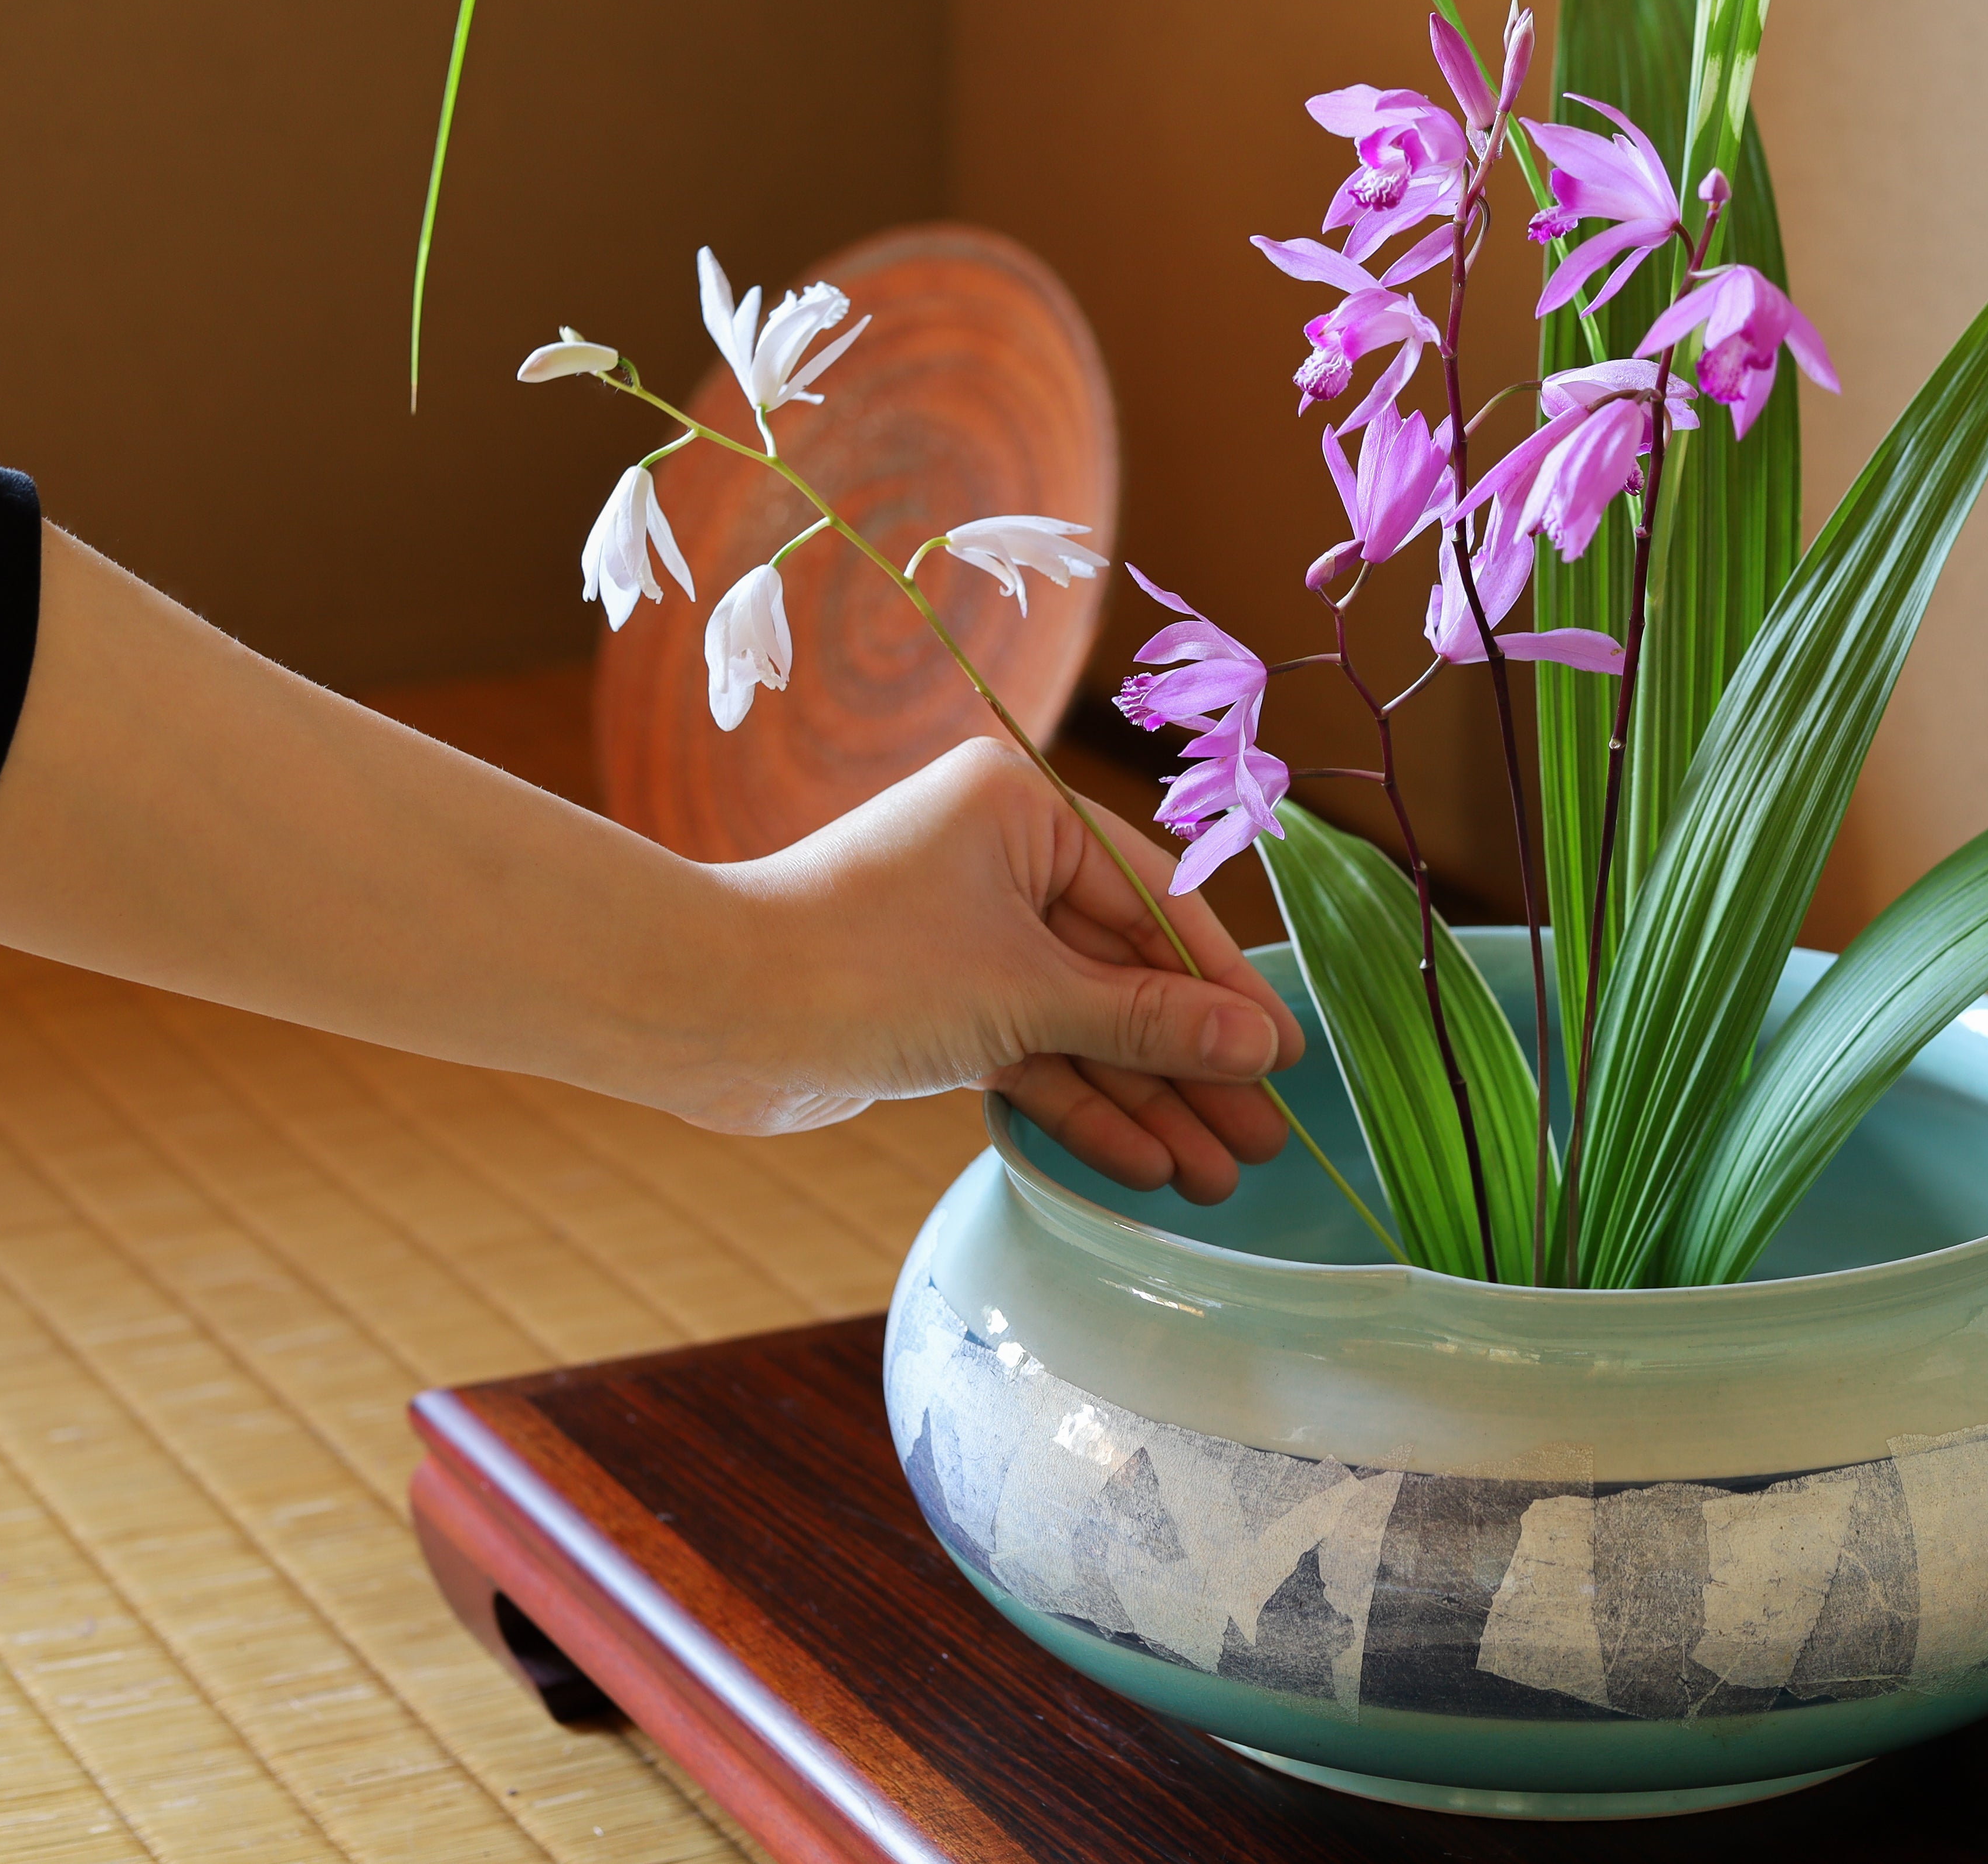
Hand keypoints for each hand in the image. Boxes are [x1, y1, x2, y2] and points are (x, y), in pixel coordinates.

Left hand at [685, 738, 1304, 1200]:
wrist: (704, 1015)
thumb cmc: (860, 968)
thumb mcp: (1026, 994)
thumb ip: (1146, 1022)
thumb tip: (1259, 1045)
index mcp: (1022, 810)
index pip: (1158, 903)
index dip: (1225, 989)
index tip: (1283, 1057)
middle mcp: (998, 862)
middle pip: (1125, 972)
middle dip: (1191, 1064)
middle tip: (1262, 1141)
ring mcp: (968, 939)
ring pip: (1081, 1024)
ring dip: (1146, 1100)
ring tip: (1218, 1177)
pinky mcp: (937, 1008)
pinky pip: (1032, 1053)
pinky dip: (1081, 1105)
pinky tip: (1145, 1164)